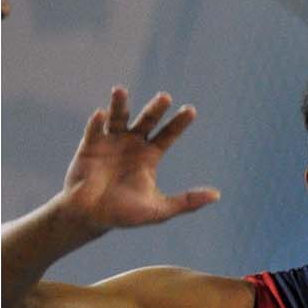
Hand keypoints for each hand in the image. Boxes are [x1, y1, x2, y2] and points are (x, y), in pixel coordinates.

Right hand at [56, 87, 218, 233]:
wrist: (91, 217)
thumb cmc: (125, 213)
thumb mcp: (160, 209)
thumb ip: (187, 201)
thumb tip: (217, 196)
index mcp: (149, 156)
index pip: (168, 134)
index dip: (179, 123)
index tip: (191, 110)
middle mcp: (132, 144)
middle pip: (147, 121)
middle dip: (155, 109)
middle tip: (165, 97)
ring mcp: (110, 143)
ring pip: (118, 118)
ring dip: (120, 104)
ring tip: (121, 90)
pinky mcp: (89, 147)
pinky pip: (94, 131)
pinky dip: (97, 122)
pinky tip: (102, 114)